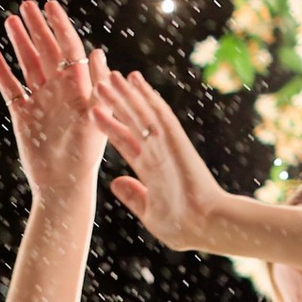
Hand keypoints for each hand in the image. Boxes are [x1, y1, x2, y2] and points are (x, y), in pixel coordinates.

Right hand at [0, 0, 110, 210]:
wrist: (63, 185)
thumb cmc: (85, 156)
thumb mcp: (96, 117)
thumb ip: (97, 85)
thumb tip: (98, 52)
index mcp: (79, 87)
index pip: (69, 49)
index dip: (60, 26)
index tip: (50, 6)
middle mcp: (59, 90)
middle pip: (47, 51)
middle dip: (37, 28)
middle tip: (26, 5)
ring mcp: (40, 101)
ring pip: (28, 65)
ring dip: (20, 43)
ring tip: (10, 21)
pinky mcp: (23, 115)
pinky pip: (11, 88)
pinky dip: (2, 71)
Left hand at [94, 68, 233, 253]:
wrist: (206, 226)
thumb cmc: (184, 227)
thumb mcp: (149, 213)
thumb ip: (134, 196)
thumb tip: (115, 182)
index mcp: (150, 169)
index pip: (125, 141)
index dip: (110, 125)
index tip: (95, 110)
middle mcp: (157, 152)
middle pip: (131, 121)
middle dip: (116, 102)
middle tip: (99, 81)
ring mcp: (166, 145)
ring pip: (142, 113)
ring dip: (127, 94)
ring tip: (111, 75)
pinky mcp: (176, 141)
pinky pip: (159, 115)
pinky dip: (148, 97)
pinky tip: (136, 81)